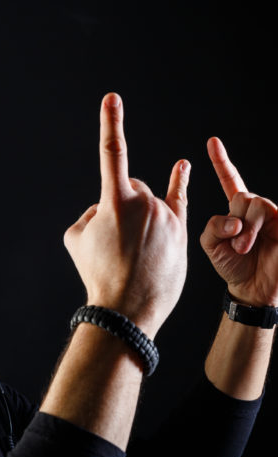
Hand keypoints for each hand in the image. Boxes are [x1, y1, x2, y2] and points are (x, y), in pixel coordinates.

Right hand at [64, 93, 189, 337]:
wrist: (127, 308)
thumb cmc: (97, 273)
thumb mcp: (75, 239)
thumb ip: (87, 213)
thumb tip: (102, 208)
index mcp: (116, 201)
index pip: (111, 154)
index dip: (111, 123)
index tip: (112, 98)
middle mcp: (145, 202)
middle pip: (130, 188)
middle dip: (120, 205)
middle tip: (115, 240)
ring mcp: (166, 216)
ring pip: (147, 201)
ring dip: (136, 216)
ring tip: (131, 248)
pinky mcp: (181, 231)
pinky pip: (178, 200)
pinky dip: (177, 183)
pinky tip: (182, 167)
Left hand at [200, 137, 277, 305]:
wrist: (253, 288)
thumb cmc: (233, 266)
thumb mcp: (212, 245)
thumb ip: (213, 227)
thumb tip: (235, 220)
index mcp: (237, 211)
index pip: (230, 180)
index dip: (221, 161)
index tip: (212, 141)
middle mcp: (256, 209)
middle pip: (242, 195)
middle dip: (235, 220)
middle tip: (236, 244)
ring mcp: (274, 216)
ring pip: (256, 203)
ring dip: (247, 228)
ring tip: (244, 247)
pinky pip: (273, 215)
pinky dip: (258, 228)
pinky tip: (264, 239)